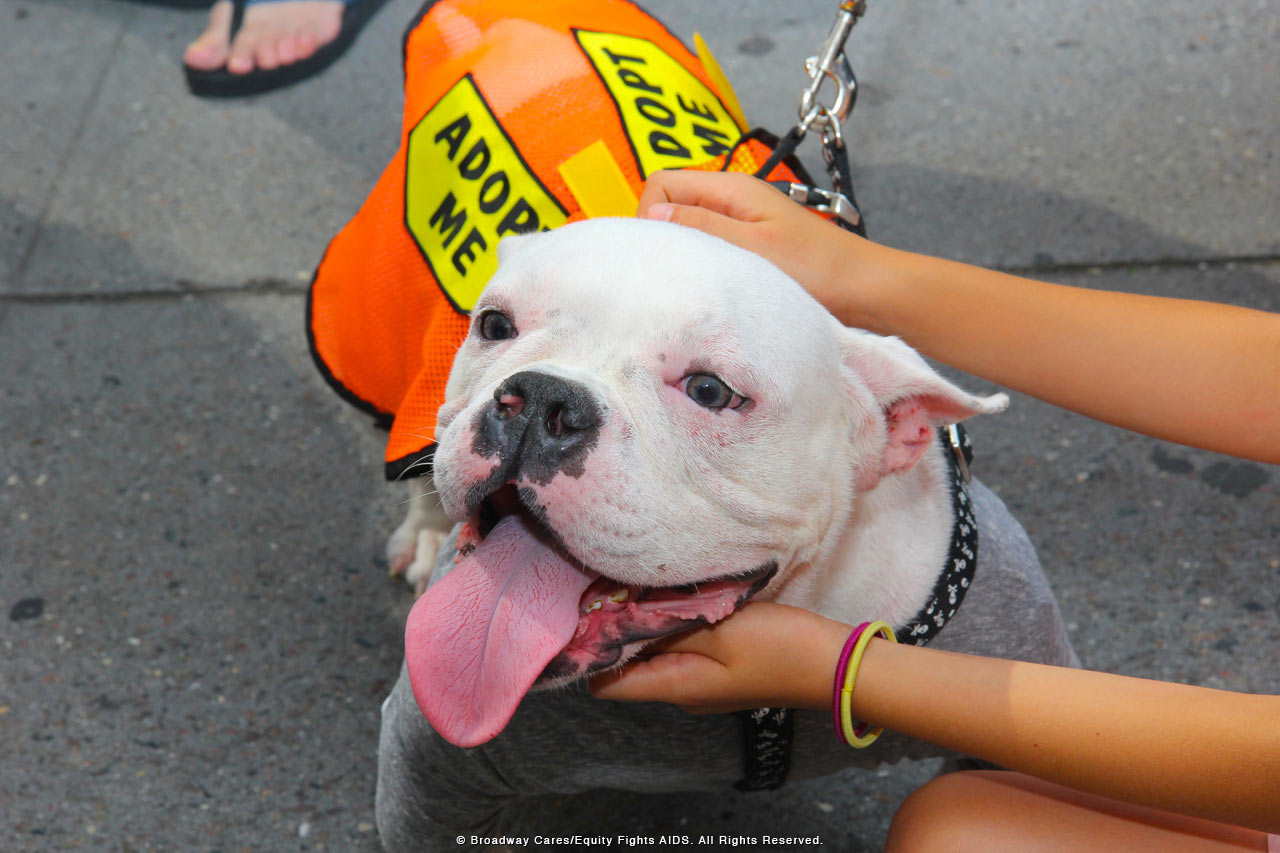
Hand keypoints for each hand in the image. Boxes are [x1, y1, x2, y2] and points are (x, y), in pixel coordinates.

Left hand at [588, 602, 851, 713]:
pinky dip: (674, 621)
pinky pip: (682, 645)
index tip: (588, 611)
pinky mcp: (721, 665)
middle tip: (615, 583)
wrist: (835, 663)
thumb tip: (617, 621)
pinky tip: (680, 595)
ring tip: (645, 583)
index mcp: (674, 688)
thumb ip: (666, 624)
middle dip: (619, 626)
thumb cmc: (778, 648)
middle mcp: (681, 690)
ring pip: (656, 650)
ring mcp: (702, 680)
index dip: (590, 651)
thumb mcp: (717, 629)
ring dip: (648, 620)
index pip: (605, 684)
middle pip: (629, 663)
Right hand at [637, 170, 893, 331]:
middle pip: (672, 204)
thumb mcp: (753, 247)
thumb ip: (703, 227)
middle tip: (674, 271)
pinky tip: (715, 285)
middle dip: (663, 235)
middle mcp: (732, 200)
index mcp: (730, 189)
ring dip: (685, 252)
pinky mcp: (751, 247)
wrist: (866, 290)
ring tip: (697, 280)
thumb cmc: (820, 268)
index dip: (649, 214)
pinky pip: (711, 247)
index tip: (659, 252)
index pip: (662, 183)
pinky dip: (705, 264)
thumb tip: (653, 214)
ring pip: (690, 228)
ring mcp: (741, 223)